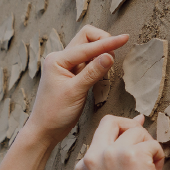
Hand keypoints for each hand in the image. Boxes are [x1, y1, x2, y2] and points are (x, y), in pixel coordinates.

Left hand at [26, 26, 128, 147]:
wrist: (44, 131)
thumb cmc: (54, 114)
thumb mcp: (75, 92)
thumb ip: (93, 72)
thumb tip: (110, 55)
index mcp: (57, 59)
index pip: (87, 46)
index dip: (107, 43)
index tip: (125, 38)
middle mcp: (60, 59)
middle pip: (86, 38)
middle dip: (102, 41)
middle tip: (115, 53)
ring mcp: (66, 67)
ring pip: (88, 50)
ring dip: (100, 53)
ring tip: (109, 66)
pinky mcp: (72, 76)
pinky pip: (88, 63)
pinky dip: (97, 63)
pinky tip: (103, 71)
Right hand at [75, 115, 165, 169]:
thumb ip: (116, 154)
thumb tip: (138, 120)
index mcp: (84, 165)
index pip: (101, 133)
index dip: (121, 129)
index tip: (136, 133)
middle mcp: (94, 156)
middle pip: (112, 121)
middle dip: (132, 127)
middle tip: (145, 145)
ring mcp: (111, 154)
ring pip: (137, 132)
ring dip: (149, 149)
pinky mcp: (132, 155)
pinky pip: (153, 144)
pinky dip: (159, 158)